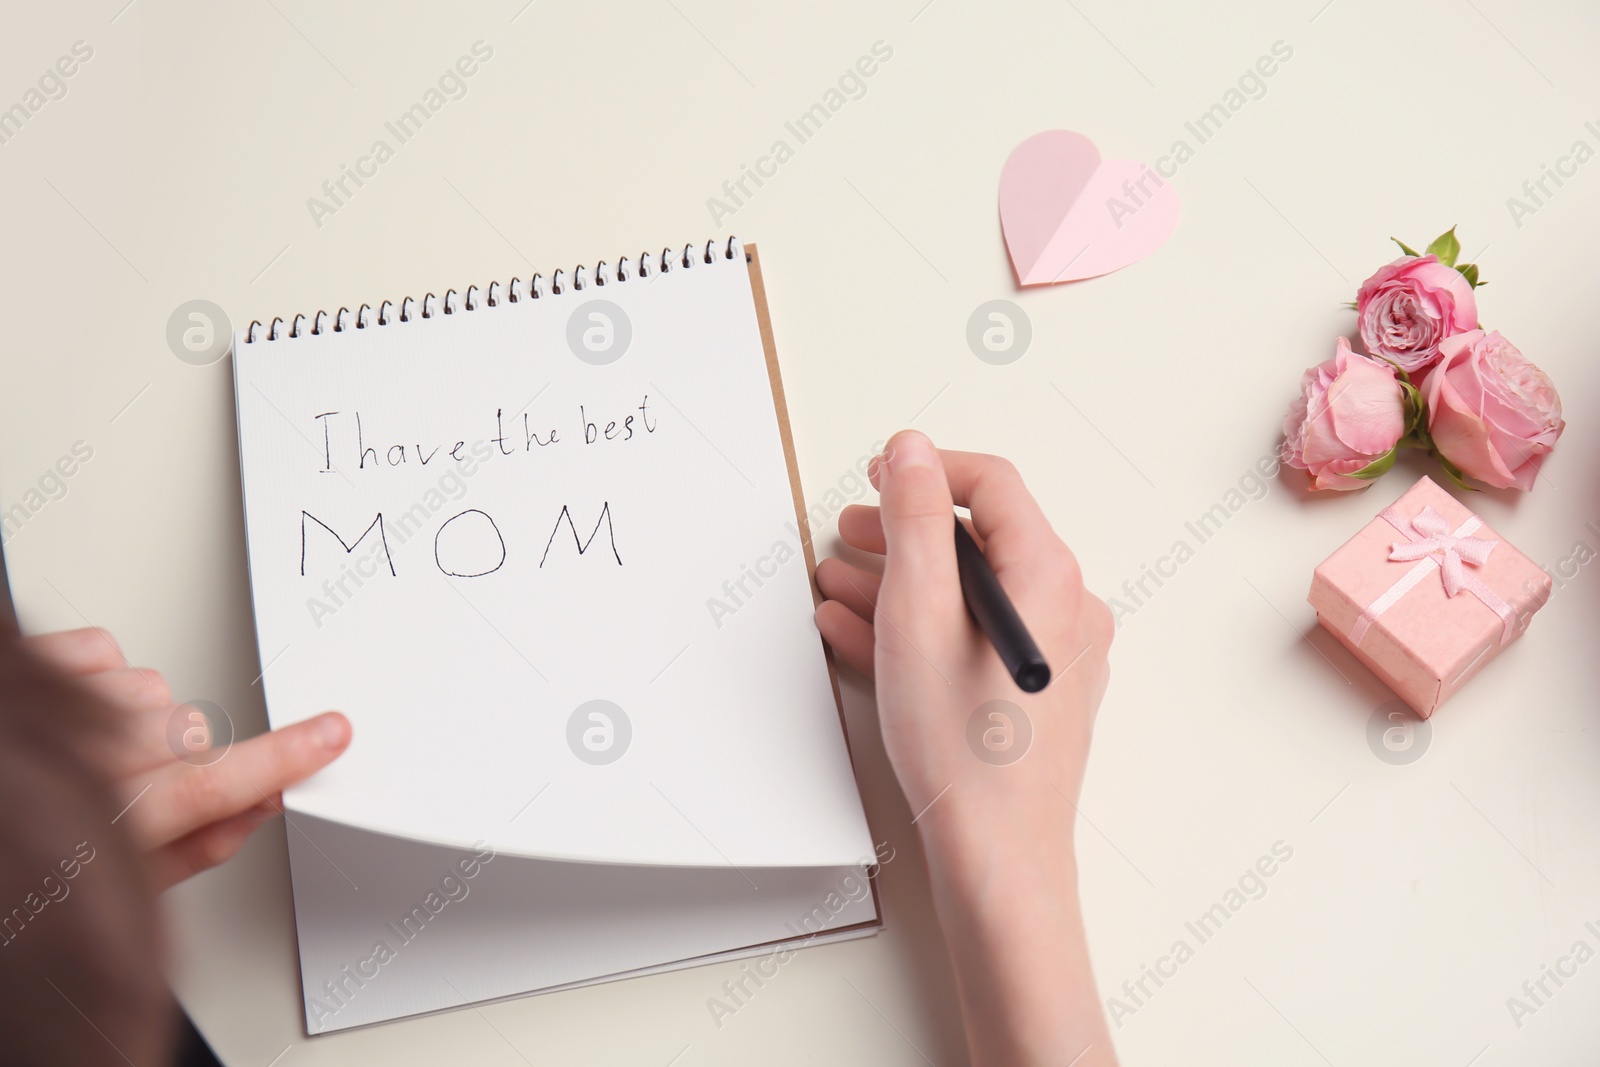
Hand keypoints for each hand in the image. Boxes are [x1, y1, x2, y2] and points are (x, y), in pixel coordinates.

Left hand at [22, 627, 350, 889]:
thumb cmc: (22, 860)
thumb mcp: (111, 881)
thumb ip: (190, 849)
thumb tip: (253, 812)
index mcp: (106, 823)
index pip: (215, 787)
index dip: (283, 758)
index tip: (331, 734)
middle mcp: (82, 758)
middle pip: (189, 737)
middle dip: (182, 758)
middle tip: (139, 781)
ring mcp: (57, 704)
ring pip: (155, 692)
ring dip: (138, 717)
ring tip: (93, 747)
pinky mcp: (39, 660)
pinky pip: (109, 651)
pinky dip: (101, 674)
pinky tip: (73, 707)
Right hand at [814, 430, 1115, 1066]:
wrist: (995, 855)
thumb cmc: (965, 750)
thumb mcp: (917, 612)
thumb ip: (914, 520)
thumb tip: (911, 452)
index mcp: (1048, 576)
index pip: (992, 485)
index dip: (928, 469)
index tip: (879, 475)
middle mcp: (1065, 609)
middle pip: (980, 540)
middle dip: (904, 532)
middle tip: (851, 532)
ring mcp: (1054, 655)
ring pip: (969, 594)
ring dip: (900, 582)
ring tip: (838, 586)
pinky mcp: (1033, 693)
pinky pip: (973, 638)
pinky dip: (920, 629)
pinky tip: (862, 634)